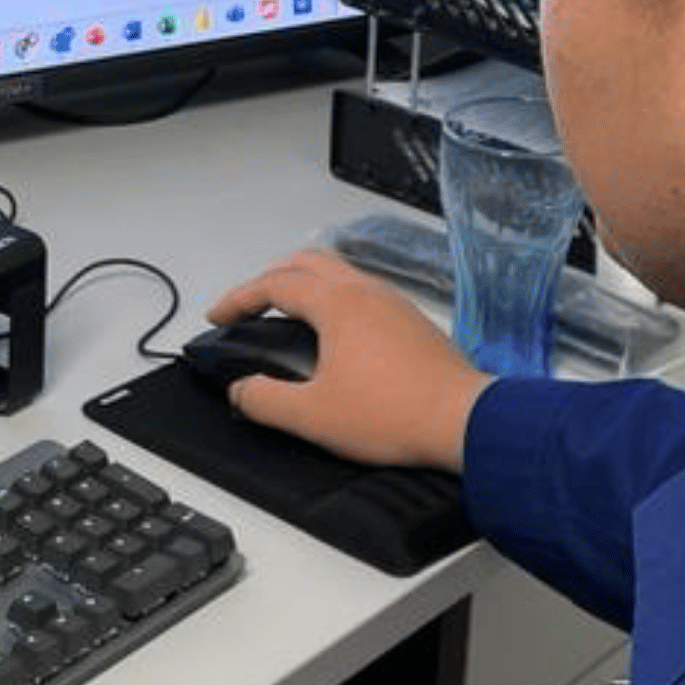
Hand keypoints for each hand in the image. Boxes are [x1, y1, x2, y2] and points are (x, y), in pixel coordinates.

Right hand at [206, 248, 489, 468]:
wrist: (464, 423)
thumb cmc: (395, 415)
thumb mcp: (312, 416)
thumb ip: (264, 400)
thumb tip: (240, 390)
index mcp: (338, 304)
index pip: (275, 284)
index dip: (239, 297)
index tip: (219, 315)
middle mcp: (367, 293)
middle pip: (307, 262)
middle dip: (271, 278)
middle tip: (251, 305)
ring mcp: (395, 304)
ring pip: (340, 274)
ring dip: (306, 286)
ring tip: (288, 315)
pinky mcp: (413, 323)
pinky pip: (365, 294)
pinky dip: (336, 301)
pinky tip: (336, 336)